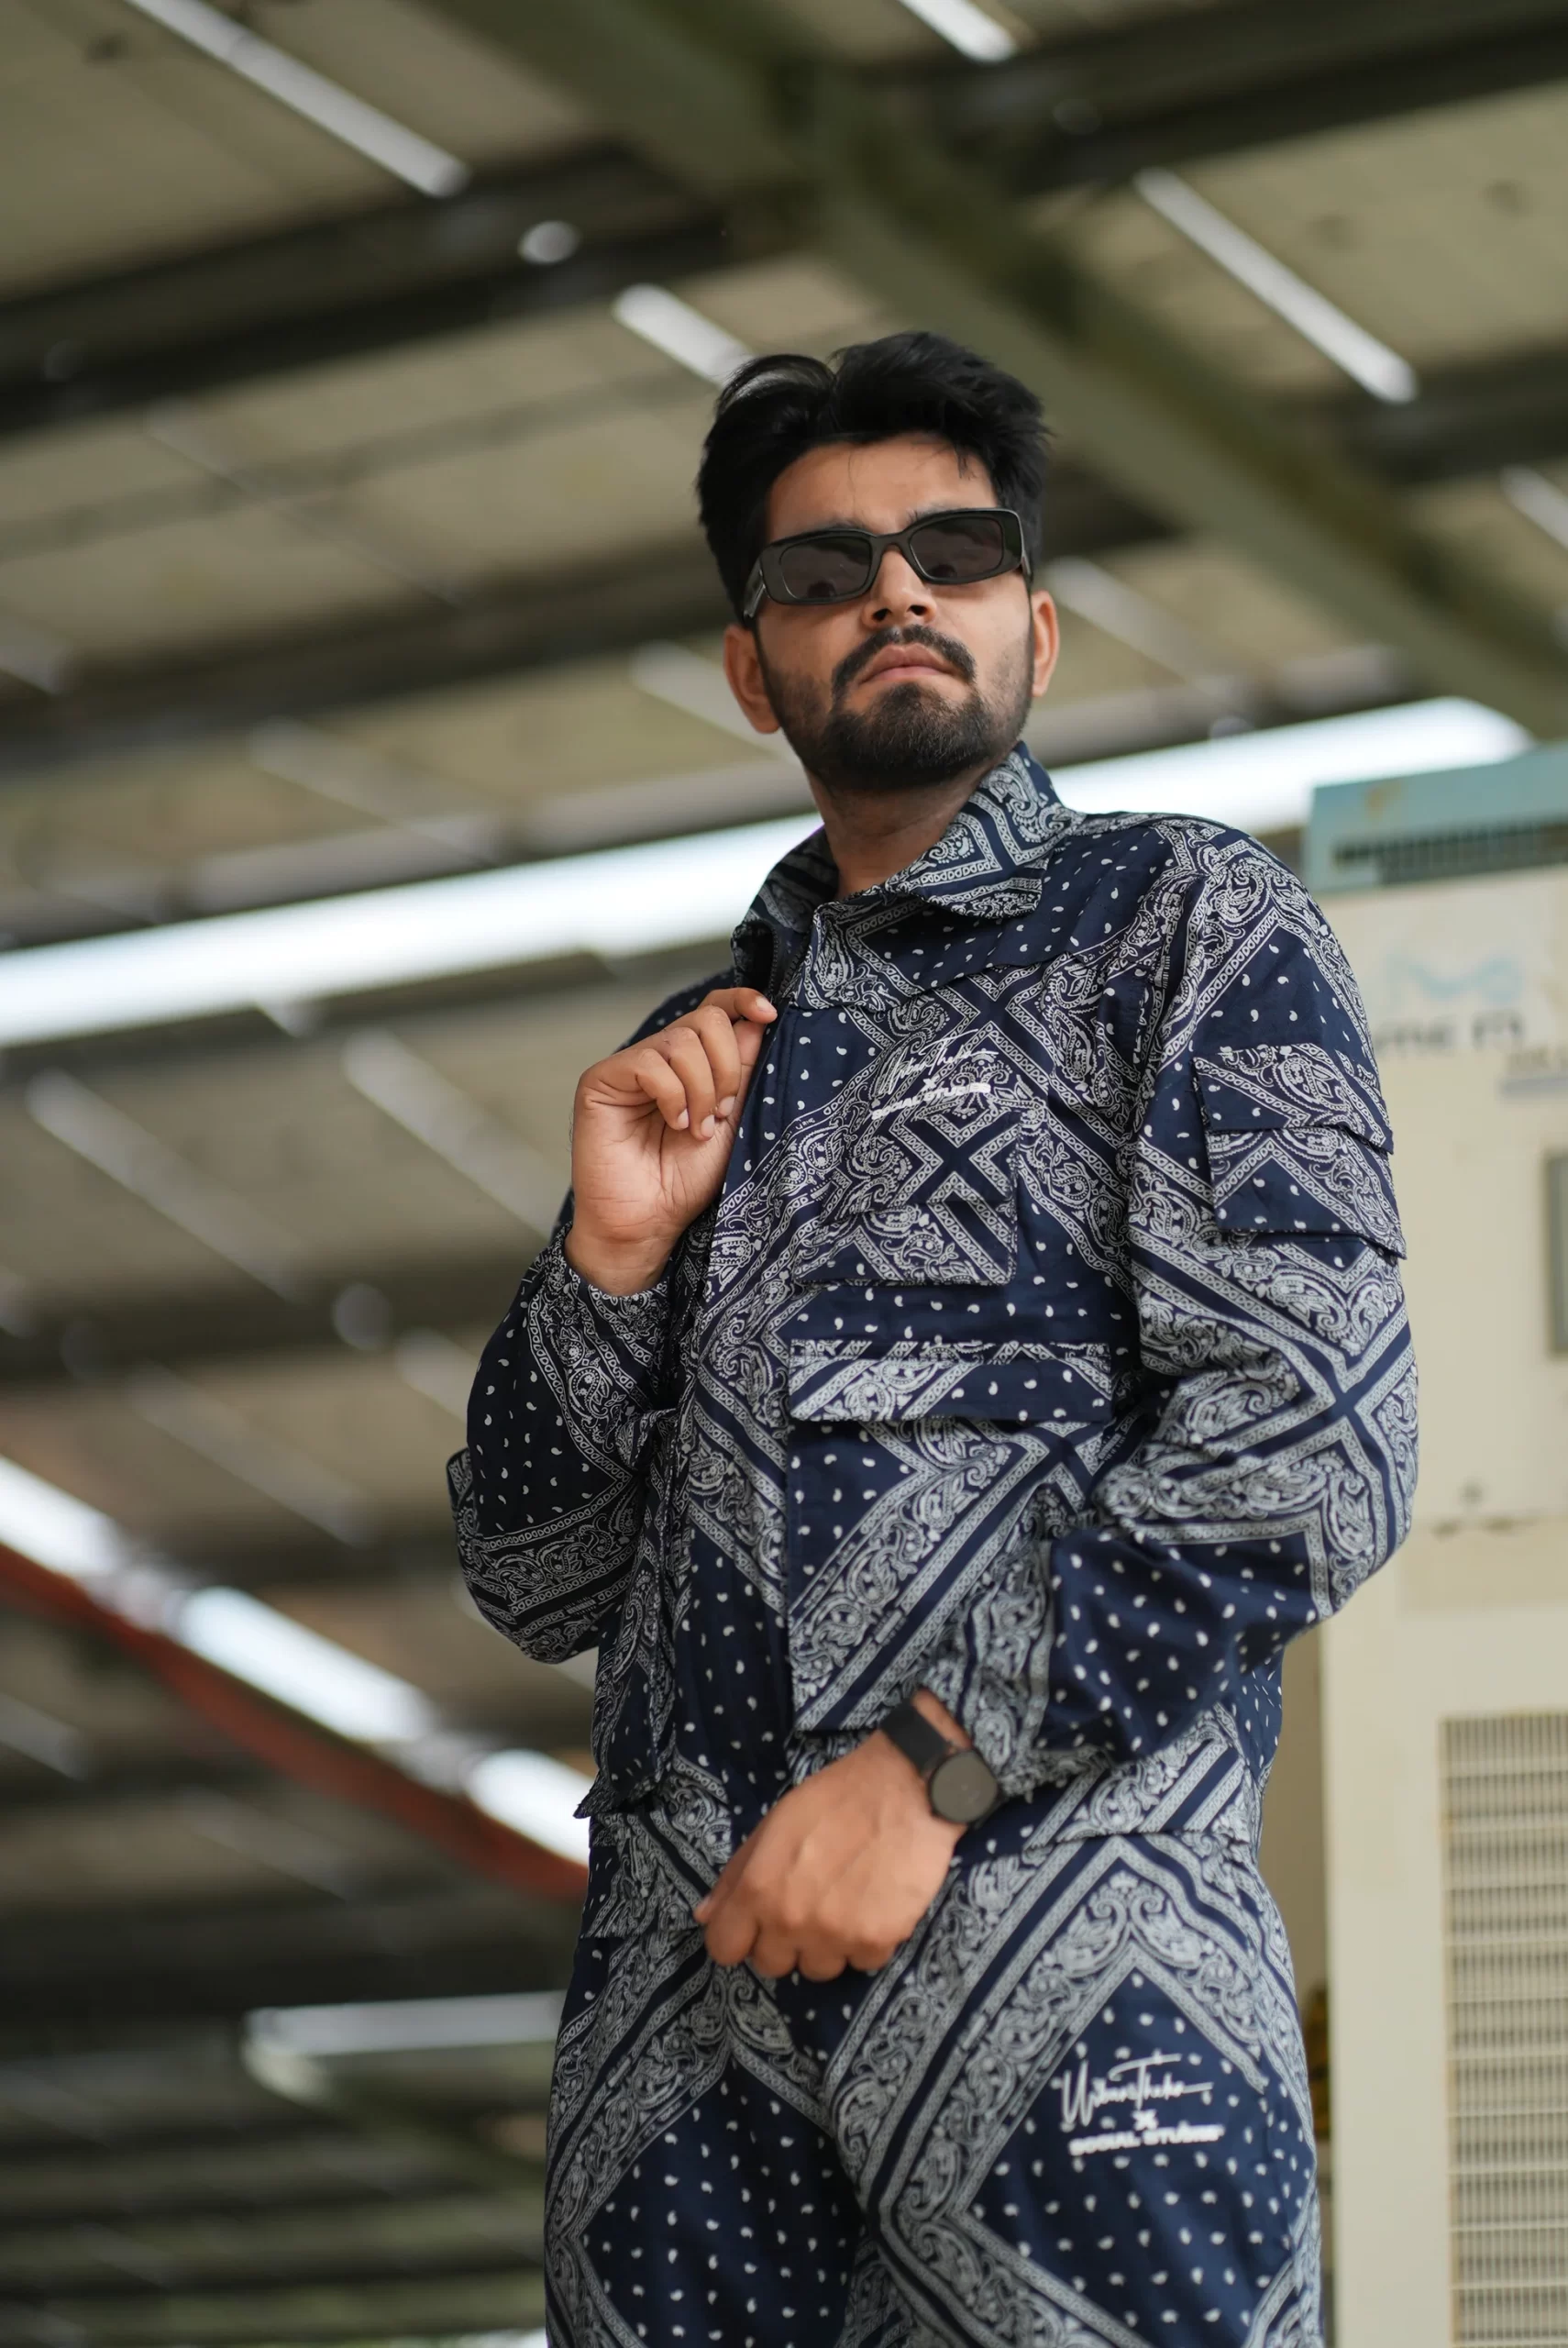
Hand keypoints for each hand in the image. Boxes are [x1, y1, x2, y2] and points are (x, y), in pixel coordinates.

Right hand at [565, 986, 775, 1293]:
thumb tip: (758, 1020)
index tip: (769, 1014)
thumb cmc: (686, 1178)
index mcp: (692, 1062)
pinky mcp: (601, 1080)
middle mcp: (660, 1057)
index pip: (716, 1008)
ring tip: (696, 1129)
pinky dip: (673, 1096)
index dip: (742, 1001)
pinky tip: (674, 1124)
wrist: (649, 1220)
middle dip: (726, 1068)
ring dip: (702, 1089)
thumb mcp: (731, 1119)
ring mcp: (630, 1066)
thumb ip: (742, 1070)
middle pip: (706, 1019)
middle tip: (720, 1113)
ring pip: (682, 1040)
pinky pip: (650, 1063)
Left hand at [693, 1727, 963, 1979]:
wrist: (904, 1788)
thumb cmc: (835, 1798)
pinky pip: (861, 1963)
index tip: (758, 1924)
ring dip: (828, 1945)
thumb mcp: (774, 1824)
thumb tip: (704, 1917)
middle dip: (785, 1941)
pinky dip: (868, 1941)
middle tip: (809, 1906)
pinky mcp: (877, 1941)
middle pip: (772, 1965)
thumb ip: (736, 1874)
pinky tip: (875, 1904)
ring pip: (818, 1969)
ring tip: (846, 1902)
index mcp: (758, 1889)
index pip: (724, 1949)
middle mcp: (791, 1921)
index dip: (740, 1936)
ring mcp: (835, 1936)